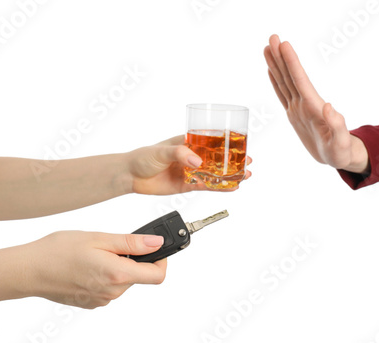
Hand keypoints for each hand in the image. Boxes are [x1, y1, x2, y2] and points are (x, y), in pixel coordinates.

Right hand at [0, 231, 166, 308]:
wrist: (29, 270)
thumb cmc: (59, 250)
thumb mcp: (99, 238)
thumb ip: (132, 243)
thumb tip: (157, 242)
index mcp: (118, 275)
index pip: (157, 275)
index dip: (161, 260)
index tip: (154, 248)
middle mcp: (113, 292)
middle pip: (139, 276)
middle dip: (132, 260)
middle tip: (111, 246)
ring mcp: (102, 300)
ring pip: (123, 281)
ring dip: (117, 267)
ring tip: (95, 254)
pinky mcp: (92, 303)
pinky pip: (109, 288)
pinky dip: (105, 275)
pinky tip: (87, 266)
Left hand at [126, 135, 251, 194]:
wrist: (130, 176)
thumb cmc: (143, 157)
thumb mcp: (162, 151)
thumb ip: (180, 154)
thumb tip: (197, 162)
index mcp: (188, 142)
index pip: (211, 141)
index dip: (227, 142)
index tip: (241, 143)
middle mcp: (191, 156)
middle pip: (217, 158)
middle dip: (233, 160)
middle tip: (248, 161)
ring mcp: (190, 171)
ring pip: (215, 173)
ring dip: (229, 175)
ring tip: (244, 176)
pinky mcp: (187, 185)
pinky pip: (206, 186)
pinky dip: (218, 188)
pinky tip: (230, 188)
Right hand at [264, 34, 369, 173]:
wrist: (339, 157)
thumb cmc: (341, 152)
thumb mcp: (341, 143)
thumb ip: (337, 125)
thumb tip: (329, 107)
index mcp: (313, 108)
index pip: (300, 81)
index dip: (292, 63)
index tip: (285, 45)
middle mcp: (305, 104)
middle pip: (290, 76)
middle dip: (281, 57)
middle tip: (273, 37)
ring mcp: (299, 108)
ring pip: (285, 82)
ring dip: (276, 65)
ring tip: (269, 47)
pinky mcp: (295, 114)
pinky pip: (283, 95)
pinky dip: (276, 82)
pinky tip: (271, 71)